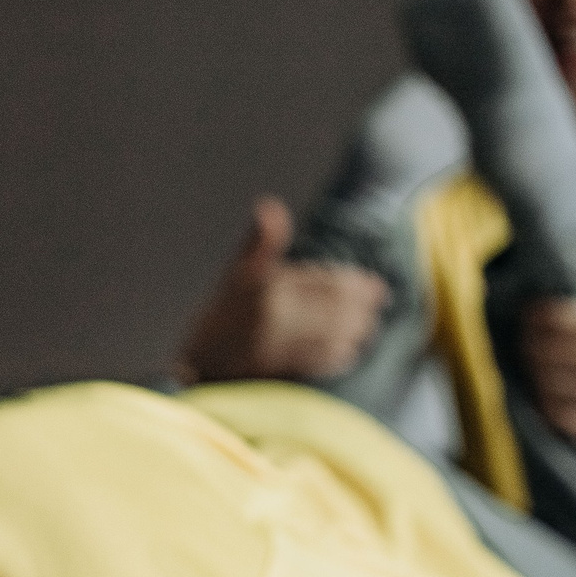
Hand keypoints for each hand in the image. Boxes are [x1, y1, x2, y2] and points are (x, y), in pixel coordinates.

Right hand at [180, 196, 387, 382]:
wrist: (196, 362)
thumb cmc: (220, 313)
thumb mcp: (235, 271)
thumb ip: (259, 241)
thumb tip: (269, 206)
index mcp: (268, 287)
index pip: (325, 283)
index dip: (356, 284)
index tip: (375, 285)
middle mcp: (275, 316)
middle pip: (334, 310)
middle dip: (362, 306)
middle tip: (379, 302)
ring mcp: (277, 345)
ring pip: (333, 335)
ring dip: (357, 329)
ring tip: (370, 323)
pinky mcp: (280, 369)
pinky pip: (321, 360)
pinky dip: (341, 353)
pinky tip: (350, 348)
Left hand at [522, 254, 575, 455]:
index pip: (565, 321)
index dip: (537, 315)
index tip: (529, 310)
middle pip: (551, 354)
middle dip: (528, 341)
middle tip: (522, 333)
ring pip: (551, 386)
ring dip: (531, 371)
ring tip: (529, 357)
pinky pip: (564, 418)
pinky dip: (544, 402)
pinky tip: (542, 388)